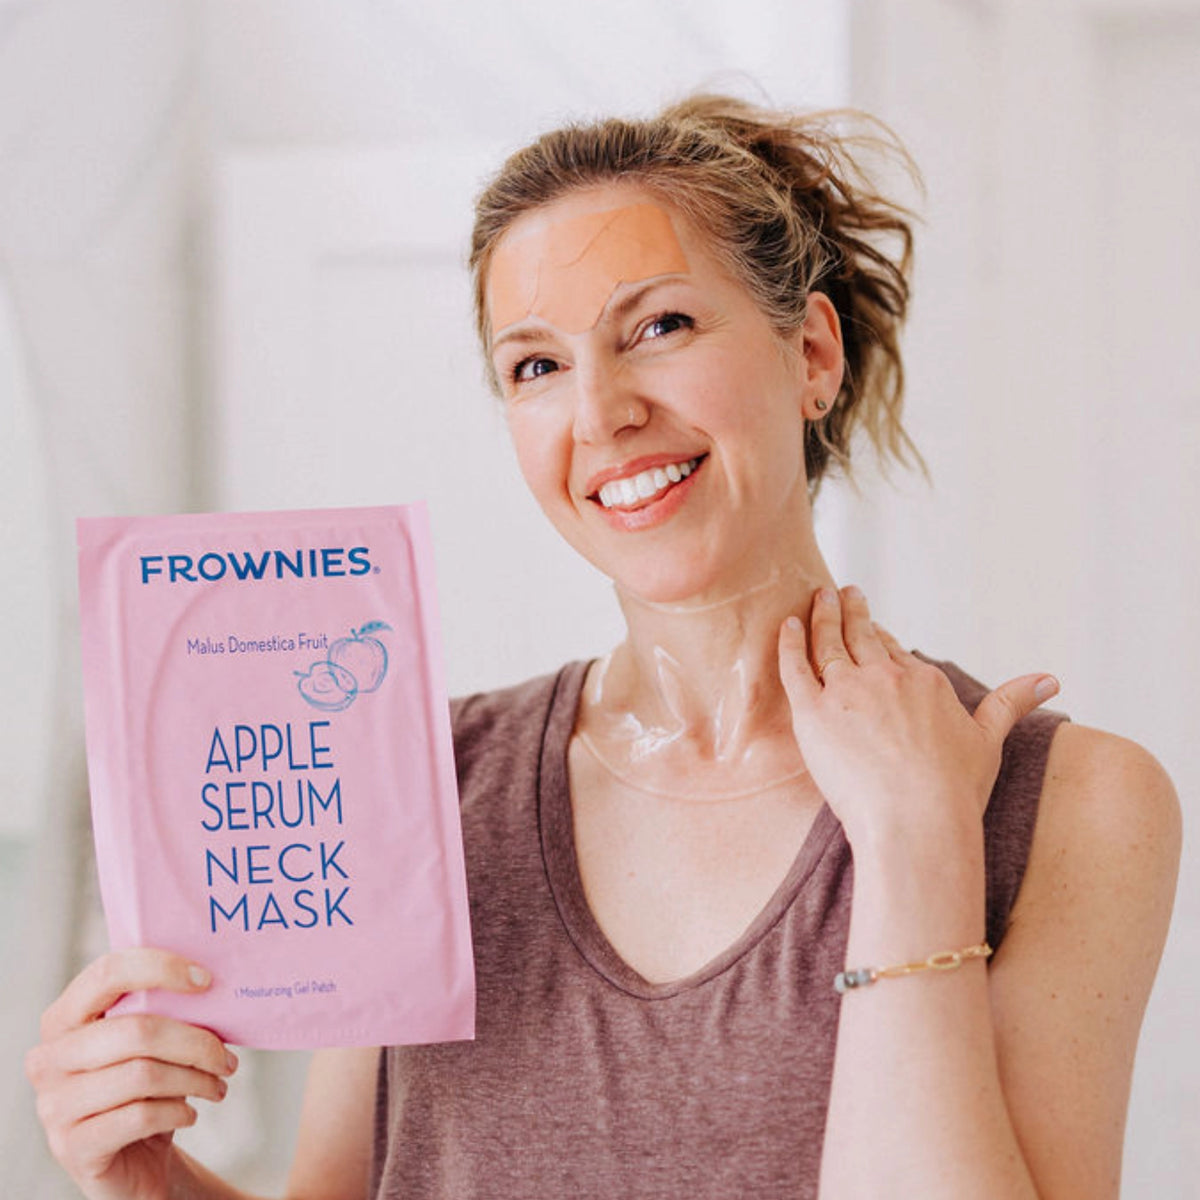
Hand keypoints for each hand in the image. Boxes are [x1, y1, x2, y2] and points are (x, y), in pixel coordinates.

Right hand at [25, 948, 236, 1199]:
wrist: (130, 1160)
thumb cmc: (144, 1087)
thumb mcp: (149, 1043)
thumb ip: (164, 1010)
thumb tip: (215, 983)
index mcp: (65, 1017)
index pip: (108, 974)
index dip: (161, 969)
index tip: (206, 980)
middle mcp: (49, 1058)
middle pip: (137, 1031)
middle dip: (195, 1042)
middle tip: (226, 1058)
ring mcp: (54, 1105)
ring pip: (143, 1075)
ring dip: (195, 1079)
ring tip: (216, 1085)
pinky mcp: (72, 1146)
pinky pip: (140, 1116)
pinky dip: (178, 1112)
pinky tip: (189, 1114)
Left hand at [777, 586, 1058, 847]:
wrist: (917, 820)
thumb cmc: (954, 790)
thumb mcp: (988, 740)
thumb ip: (1012, 703)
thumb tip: (1052, 679)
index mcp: (924, 682)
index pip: (897, 654)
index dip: (883, 639)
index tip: (872, 624)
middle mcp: (884, 677)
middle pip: (863, 637)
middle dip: (851, 611)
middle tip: (841, 591)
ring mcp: (846, 691)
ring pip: (828, 643)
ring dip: (822, 617)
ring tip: (817, 598)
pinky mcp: (813, 712)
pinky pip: (795, 667)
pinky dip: (789, 643)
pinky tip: (785, 625)